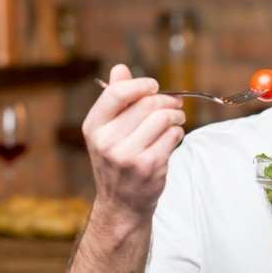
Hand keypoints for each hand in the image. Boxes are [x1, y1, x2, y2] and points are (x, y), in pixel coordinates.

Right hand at [82, 64, 184, 220]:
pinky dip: (178, 133)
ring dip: (176, 115)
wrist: (122, 204)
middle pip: (147, 103)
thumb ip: (115, 99)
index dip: (141, 84)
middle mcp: (106, 141)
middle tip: (175, 105)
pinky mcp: (148, 166)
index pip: (117, 92)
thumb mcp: (107, 131)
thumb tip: (120, 68)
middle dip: (167, 100)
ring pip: (163, 118)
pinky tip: (172, 138)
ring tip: (177, 119)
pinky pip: (173, 135)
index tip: (154, 86)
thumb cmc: (118, 161)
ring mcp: (127, 155)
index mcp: (94, 126)